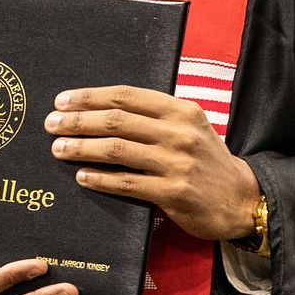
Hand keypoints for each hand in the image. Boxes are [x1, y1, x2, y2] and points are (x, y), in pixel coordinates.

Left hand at [45, 86, 259, 242]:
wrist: (241, 199)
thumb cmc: (205, 160)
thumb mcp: (188, 127)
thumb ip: (154, 117)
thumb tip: (101, 111)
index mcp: (180, 109)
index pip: (126, 96)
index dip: (90, 97)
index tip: (63, 101)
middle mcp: (178, 132)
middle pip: (116, 120)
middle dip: (78, 120)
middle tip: (52, 124)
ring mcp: (177, 162)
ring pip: (117, 149)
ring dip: (82, 148)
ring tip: (58, 149)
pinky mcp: (174, 193)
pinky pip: (127, 183)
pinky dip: (100, 179)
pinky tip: (82, 177)